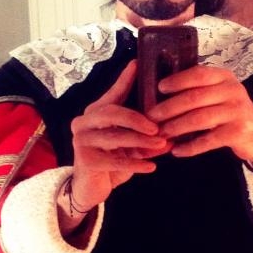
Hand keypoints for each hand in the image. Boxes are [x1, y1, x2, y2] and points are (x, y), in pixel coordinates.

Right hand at [69, 61, 169, 211]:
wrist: (91, 188)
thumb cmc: (111, 161)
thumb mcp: (130, 145)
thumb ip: (145, 136)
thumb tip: (171, 134)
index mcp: (96, 112)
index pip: (113, 93)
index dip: (125, 79)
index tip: (137, 64)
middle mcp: (84, 122)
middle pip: (111, 112)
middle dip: (137, 118)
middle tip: (158, 127)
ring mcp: (81, 140)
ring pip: (115, 137)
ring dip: (141, 142)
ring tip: (161, 145)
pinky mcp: (85, 160)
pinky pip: (114, 160)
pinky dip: (135, 163)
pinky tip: (151, 166)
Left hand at [147, 65, 252, 163]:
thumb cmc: (230, 113)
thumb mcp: (219, 95)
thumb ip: (198, 91)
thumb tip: (161, 94)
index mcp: (224, 78)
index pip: (198, 74)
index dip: (177, 81)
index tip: (159, 88)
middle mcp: (233, 91)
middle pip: (194, 98)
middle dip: (169, 108)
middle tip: (152, 117)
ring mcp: (237, 111)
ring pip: (199, 119)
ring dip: (176, 127)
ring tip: (162, 134)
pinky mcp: (238, 132)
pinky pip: (208, 140)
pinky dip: (190, 147)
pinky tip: (177, 151)